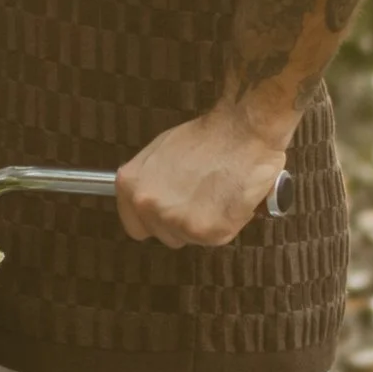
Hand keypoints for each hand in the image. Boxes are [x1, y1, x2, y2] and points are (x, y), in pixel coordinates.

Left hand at [115, 104, 289, 247]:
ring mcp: (176, 220)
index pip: (135, 226)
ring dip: (205, 224)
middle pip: (164, 235)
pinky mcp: (206, 231)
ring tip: (217, 195)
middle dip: (183, 222)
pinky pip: (216, 239)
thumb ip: (149, 182)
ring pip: (190, 239)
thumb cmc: (207, 138)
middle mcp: (147, 205)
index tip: (170, 215)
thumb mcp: (160, 153)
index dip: (155, 221)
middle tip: (201, 198)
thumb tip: (152, 199)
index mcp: (131, 185)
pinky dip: (227, 224)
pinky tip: (230, 200)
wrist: (241, 132)